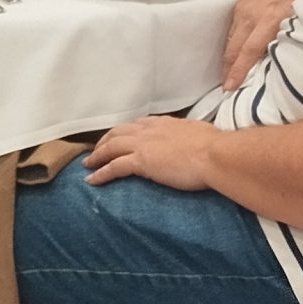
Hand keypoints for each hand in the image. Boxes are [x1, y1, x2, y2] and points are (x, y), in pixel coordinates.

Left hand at [83, 116, 225, 191]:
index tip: (120, 137)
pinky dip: (100, 173)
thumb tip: (195, 141)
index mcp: (164, 123)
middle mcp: (149, 130)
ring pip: (111, 147)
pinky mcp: (140, 161)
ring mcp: (143, 145)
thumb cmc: (215, 147)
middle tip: (96, 151)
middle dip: (105, 141)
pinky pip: (114, 167)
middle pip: (118, 133)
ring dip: (97, 156)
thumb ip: (190, 136)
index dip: (126, 131)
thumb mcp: (200, 134)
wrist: (215, 154)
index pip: (138, 124)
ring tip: (87, 165)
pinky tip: (91, 180)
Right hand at [222, 0, 302, 88]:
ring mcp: (246, 5)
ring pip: (232, 36)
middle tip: (225, 86)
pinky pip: (234, 24)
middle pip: (235, 47)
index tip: (229, 88)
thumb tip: (285, 58)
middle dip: (228, 68)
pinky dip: (233, 39)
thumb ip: (292, 35)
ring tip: (228, 70)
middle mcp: (252, 13)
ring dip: (229, 55)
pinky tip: (235, 46)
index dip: (238, 72)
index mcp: (268, 19)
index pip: (248, 52)